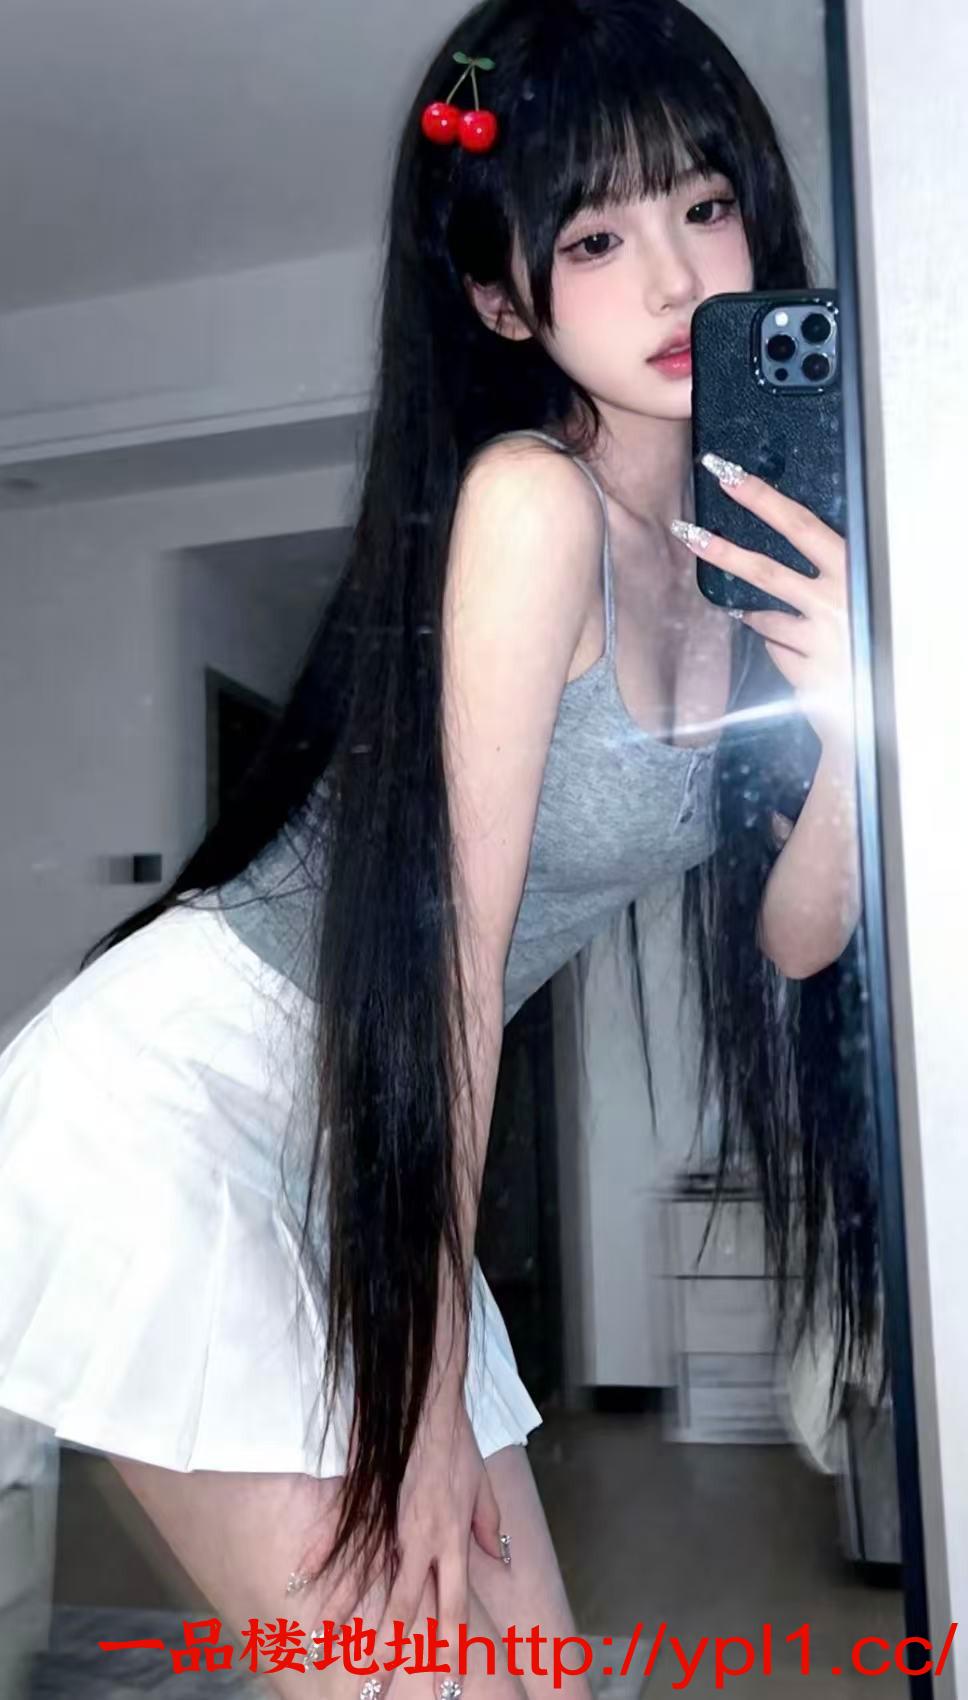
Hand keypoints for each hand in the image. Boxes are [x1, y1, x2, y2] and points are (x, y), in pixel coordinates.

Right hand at [312, 1379, 507, 1697]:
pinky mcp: (367, 1497)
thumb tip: (499, 1554)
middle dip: (388, 1641)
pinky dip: (319, 1556)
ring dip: (344, 1610)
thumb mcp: (483, 1483)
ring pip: (365, 1576)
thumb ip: (489, 1524)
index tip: (448, 1673)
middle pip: (404, 1601)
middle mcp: (421, 1537)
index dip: (450, 1638)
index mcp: (451, 1537)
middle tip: (374, 1675)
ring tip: (325, 1641)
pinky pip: (340, 1533)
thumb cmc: (458, 1440)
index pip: (453, 1600)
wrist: (431, 1399)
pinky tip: (300, 1579)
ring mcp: (390, 1519)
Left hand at [673, 453, 854, 750]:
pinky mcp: (808, 673)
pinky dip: (779, 648)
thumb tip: (784, 537)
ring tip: (745, 612)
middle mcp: (837, 602)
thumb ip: (830, 569)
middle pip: (767, 571)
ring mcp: (820, 640)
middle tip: (685, 531)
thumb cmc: (874, 632)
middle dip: (723, 551)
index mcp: (853, 570)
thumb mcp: (863, 589)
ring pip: (763, 618)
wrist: (890, 697)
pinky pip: (775, 650)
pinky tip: (798, 653)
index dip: (763, 499)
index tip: (727, 474)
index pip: (801, 525)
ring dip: (751, 614)